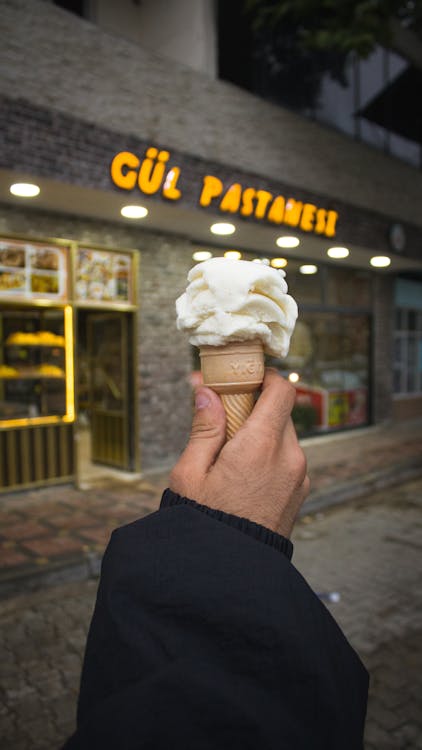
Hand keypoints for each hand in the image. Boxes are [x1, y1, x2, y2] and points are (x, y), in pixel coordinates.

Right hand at [169, 369, 309, 537]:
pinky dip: (272, 455)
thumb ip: (205, 427)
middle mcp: (289, 457)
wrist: (228, 572)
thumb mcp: (191, 472)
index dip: (266, 377)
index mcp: (261, 445)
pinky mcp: (300, 493)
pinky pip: (289, 460)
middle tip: (227, 415)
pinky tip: (245, 474)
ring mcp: (299, 477)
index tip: (247, 378)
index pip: (281, 390)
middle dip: (257, 408)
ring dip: (264, 433)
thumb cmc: (203, 522)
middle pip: (281, 412)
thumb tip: (207, 391)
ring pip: (285, 437)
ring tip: (232, 452)